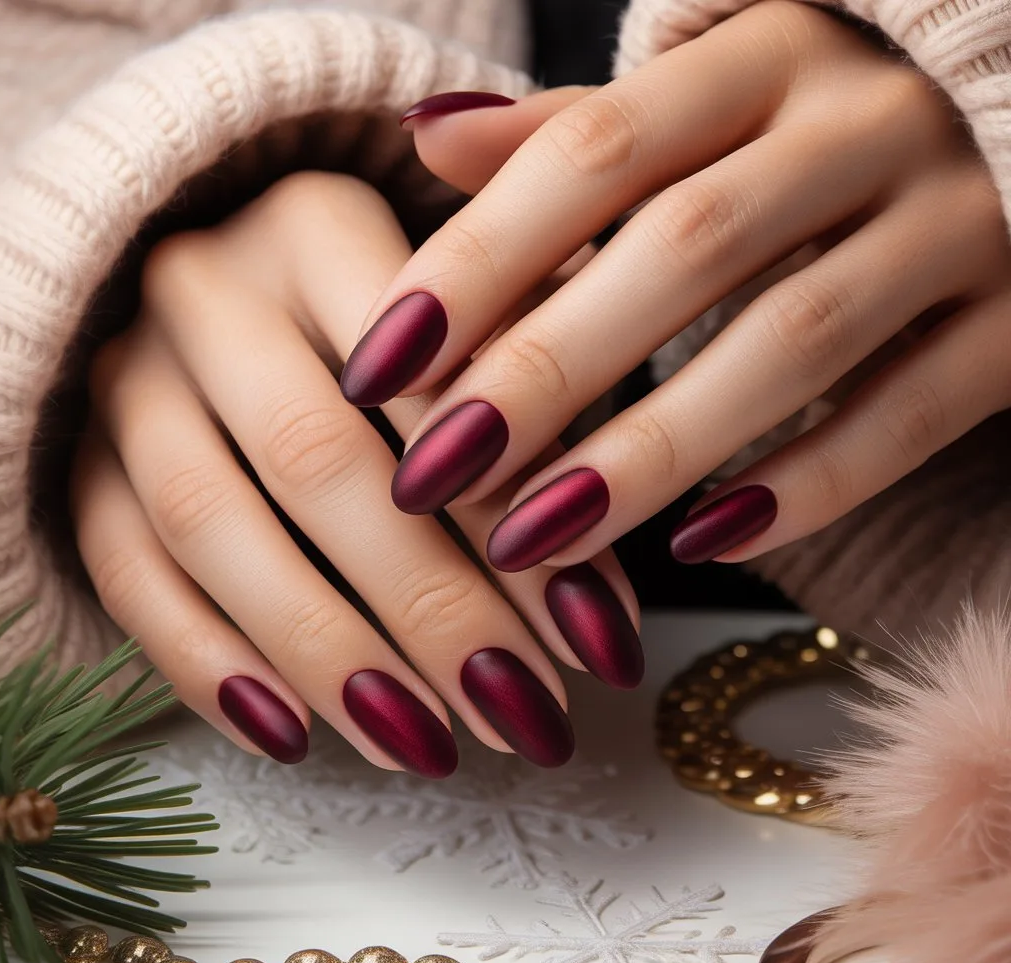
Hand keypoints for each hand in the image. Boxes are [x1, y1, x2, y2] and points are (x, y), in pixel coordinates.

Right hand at [71, 172, 642, 774]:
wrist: (217, 284)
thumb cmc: (383, 304)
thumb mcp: (462, 293)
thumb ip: (529, 368)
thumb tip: (604, 519)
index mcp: (316, 223)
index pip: (423, 382)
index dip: (510, 517)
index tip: (593, 635)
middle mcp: (205, 289)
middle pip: (317, 461)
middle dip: (432, 608)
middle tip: (525, 716)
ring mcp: (129, 379)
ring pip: (215, 529)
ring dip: (330, 655)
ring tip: (433, 747)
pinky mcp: (81, 458)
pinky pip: (125, 572)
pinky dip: (207, 665)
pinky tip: (298, 736)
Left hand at [342, 1, 1010, 571]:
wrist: (1009, 136)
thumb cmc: (803, 140)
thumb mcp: (699, 107)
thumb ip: (571, 135)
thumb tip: (429, 141)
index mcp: (765, 55)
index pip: (593, 151)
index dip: (476, 261)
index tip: (378, 370)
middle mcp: (866, 121)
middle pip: (683, 248)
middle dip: (544, 371)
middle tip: (431, 477)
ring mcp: (958, 220)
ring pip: (791, 342)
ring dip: (651, 452)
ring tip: (532, 540)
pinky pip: (911, 414)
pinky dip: (807, 485)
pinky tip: (704, 544)